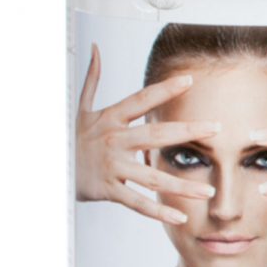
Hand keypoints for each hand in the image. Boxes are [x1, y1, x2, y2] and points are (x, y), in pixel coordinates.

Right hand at [76, 43, 220, 224]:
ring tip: (208, 190)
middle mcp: (114, 141)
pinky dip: (159, 211)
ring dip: (182, 185)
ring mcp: (113, 167)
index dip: (165, 89)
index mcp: (111, 119)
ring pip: (152, 177)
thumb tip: (96, 49)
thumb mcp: (81, 109)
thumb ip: (92, 80)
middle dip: (188, 132)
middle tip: (216, 129)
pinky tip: (180, 216)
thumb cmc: (72, 139)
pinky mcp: (109, 190)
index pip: (141, 100)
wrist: (50, 169)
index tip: (189, 81)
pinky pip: (138, 202)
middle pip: (155, 135)